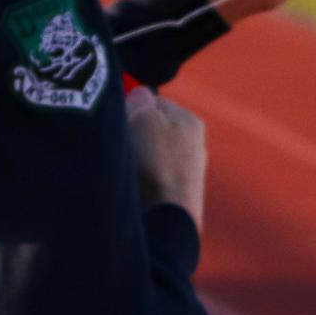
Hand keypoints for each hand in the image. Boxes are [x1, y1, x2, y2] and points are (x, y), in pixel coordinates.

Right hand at [126, 88, 206, 229]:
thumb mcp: (143, 118)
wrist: (166, 219)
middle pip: (150, 130)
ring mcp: (188, 175)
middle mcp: (195, 146)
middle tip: (121, 148)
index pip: (153, 102)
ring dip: (135, 162)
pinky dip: (140, 184)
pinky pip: (151, 181)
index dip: (130, 110)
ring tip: (127, 173)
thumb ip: (139, 99)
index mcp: (190, 121)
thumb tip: (139, 95)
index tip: (120, 123)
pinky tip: (134, 191)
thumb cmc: (155, 163)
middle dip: (132, 137)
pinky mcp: (178, 199)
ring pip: (150, 157)